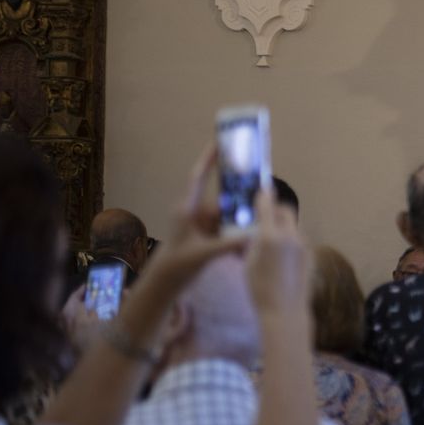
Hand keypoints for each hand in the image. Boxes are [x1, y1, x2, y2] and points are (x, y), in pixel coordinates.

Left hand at [143, 142, 249, 290]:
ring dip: (240, 223)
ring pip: (227, 216)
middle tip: (259, 192)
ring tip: (256, 226)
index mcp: (187, 209)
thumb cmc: (176, 266)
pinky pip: (227, 228)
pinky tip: (247, 244)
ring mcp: (201, 224)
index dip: (208, 159)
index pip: (198, 178)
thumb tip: (253, 236)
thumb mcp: (202, 255)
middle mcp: (195, 212)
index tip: (219, 141)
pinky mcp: (207, 234)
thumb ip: (227, 245)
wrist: (164, 283)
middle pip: (222, 200)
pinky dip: (237, 234)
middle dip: (239, 200)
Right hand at [244, 187, 309, 321]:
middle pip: (286, 211)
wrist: (285, 309)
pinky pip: (299, 239)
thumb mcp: (248, 263)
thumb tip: (254, 232)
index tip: (262, 189)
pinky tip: (282, 252)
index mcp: (270, 237)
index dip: (263, 196)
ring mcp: (303, 245)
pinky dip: (290, 238)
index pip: (267, 206)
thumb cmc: (259, 289)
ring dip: (283, 225)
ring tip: (272, 236)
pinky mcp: (310, 255)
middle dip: (276, 208)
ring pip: (293, 226)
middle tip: (266, 214)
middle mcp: (290, 236)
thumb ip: (252, 242)